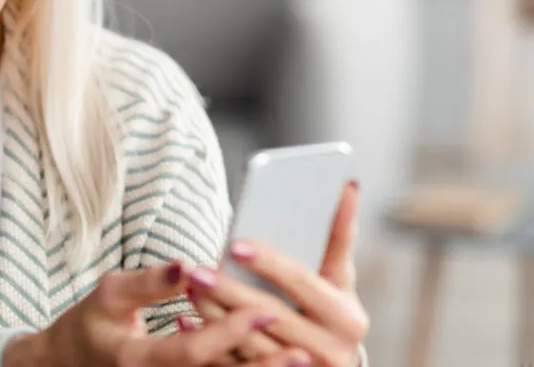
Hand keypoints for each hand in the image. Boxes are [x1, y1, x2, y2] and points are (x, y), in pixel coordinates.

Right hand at [4, 263, 290, 366]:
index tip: (266, 306)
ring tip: (302, 360)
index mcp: (135, 360)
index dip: (230, 331)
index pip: (191, 351)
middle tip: (305, 351)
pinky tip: (274, 363)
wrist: (69, 365)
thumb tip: (188, 265)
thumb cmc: (92, 323)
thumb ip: (150, 280)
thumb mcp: (109, 293)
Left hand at [188, 182, 368, 366]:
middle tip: (196, 270)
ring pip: (247, 343)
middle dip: (228, 291)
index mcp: (347, 317)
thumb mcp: (340, 277)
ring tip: (189, 289)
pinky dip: (208, 344)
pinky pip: (233, 365)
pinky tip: (185, 321)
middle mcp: (330, 350)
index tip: (233, 244)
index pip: (301, 282)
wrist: (333, 363)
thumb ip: (340, 235)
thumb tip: (348, 185)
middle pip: (268, 314)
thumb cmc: (331, 308)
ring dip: (213, 316)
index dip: (268, 262)